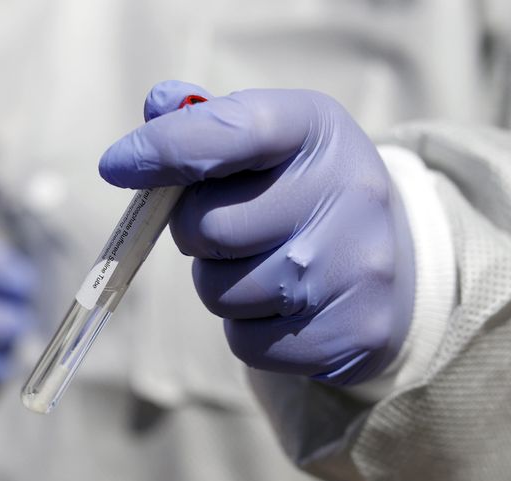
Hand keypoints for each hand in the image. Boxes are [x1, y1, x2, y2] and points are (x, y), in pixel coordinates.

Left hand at [99, 80, 413, 385]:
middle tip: (221, 230)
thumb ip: (207, 122)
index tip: (118, 166)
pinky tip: (280, 308)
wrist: (391, 262)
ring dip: (218, 285)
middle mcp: (350, 192)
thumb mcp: (267, 141)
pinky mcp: (355, 332)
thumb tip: (158, 106)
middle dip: (193, 234)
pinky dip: (246, 331)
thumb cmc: (299, 193)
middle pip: (209, 229)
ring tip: (258, 266)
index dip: (163, 150)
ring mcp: (358, 267)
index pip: (228, 130)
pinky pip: (248, 344)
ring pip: (221, 293)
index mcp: (318, 130)